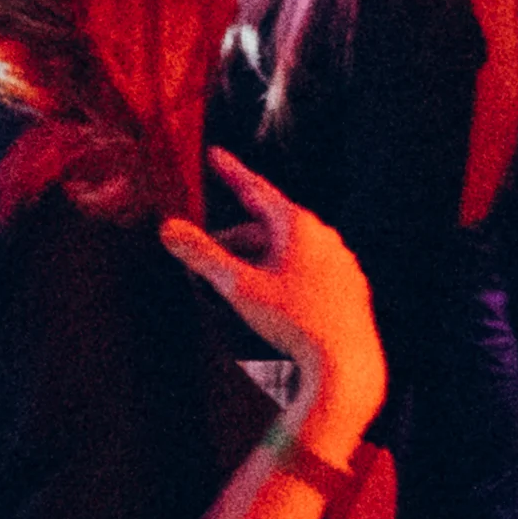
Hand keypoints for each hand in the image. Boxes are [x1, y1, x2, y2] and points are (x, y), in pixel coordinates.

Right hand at [161, 149, 384, 443]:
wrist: (344, 363)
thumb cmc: (294, 322)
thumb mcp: (239, 285)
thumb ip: (202, 254)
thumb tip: (168, 228)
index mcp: (297, 225)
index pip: (256, 188)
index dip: (231, 172)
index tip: (215, 155)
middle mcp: (323, 236)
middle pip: (268, 226)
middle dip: (235, 238)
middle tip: (207, 252)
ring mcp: (339, 261)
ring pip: (288, 250)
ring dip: (259, 259)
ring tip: (236, 284)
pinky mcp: (348, 287)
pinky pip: (309, 269)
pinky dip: (284, 275)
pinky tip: (272, 299)